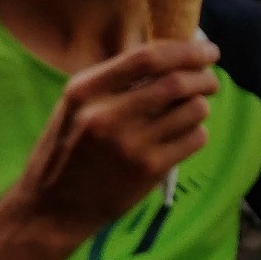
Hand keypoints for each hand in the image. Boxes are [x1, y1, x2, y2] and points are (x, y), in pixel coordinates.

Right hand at [11, 39, 220, 245]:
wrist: (51, 209)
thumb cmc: (67, 150)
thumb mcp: (75, 105)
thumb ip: (114, 79)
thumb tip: (173, 53)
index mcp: (86, 91)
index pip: (147, 57)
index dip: (186, 50)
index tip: (208, 51)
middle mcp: (108, 115)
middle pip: (177, 82)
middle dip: (204, 78)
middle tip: (210, 81)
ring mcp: (131, 145)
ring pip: (193, 110)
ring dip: (201, 105)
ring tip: (192, 110)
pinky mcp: (149, 171)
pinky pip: (195, 139)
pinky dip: (197, 132)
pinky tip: (184, 135)